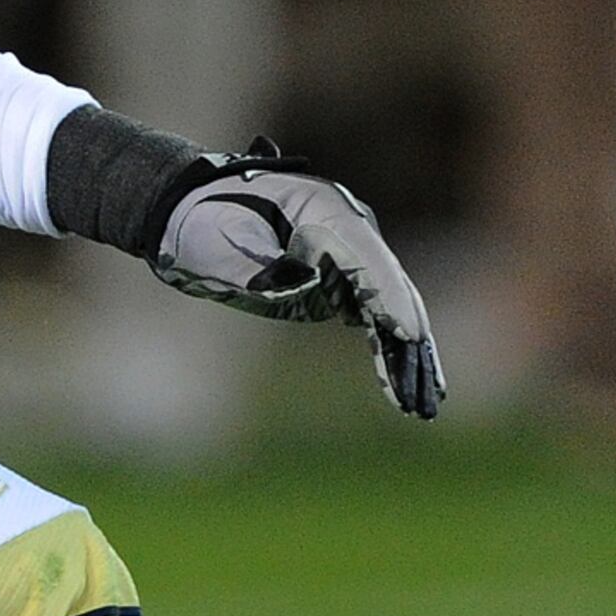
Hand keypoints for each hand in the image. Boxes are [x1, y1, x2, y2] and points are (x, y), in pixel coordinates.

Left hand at [149, 144, 444, 419]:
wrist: (190, 212)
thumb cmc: (204, 222)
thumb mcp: (223, 245)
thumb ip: (265, 268)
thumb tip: (308, 287)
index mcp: (326, 213)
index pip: (369, 260)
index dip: (389, 298)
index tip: (408, 334)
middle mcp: (349, 233)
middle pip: (392, 289)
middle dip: (411, 341)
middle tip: (426, 393)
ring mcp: (347, 260)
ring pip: (390, 309)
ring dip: (407, 356)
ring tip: (422, 404)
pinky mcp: (336, 285)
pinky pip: (372, 319)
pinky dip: (386, 351)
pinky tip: (399, 387)